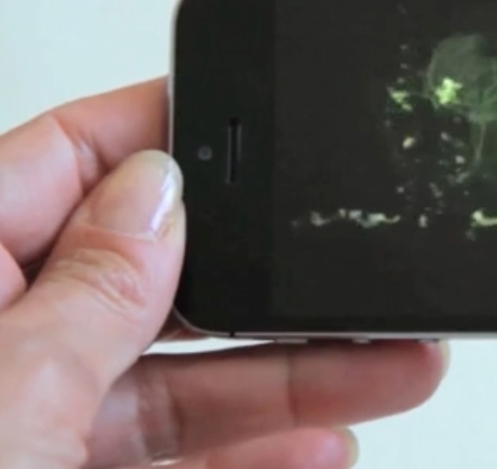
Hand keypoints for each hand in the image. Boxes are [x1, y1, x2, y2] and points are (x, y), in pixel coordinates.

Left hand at [0, 79, 447, 468]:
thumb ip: (83, 293)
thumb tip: (159, 195)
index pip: (65, 160)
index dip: (168, 132)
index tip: (262, 127)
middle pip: (159, 280)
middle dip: (273, 282)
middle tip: (356, 273)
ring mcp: (38, 422)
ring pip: (187, 378)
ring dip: (297, 376)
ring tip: (392, 365)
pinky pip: (181, 456)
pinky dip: (256, 456)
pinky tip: (322, 447)